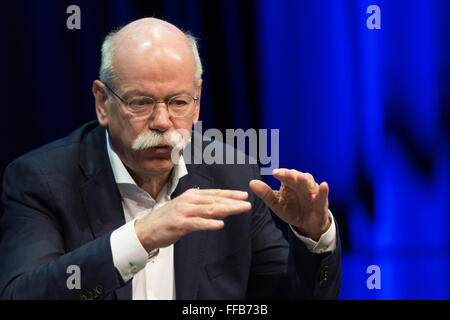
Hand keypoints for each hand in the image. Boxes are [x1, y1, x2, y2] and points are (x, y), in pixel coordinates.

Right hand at [135, 188, 250, 250]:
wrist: (147, 229)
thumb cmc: (168, 219)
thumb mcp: (188, 210)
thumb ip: (205, 209)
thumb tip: (225, 209)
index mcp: (192, 196)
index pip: (214, 193)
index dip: (230, 194)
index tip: (244, 195)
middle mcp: (189, 201)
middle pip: (215, 200)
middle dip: (233, 201)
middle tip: (247, 203)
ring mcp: (184, 212)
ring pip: (209, 210)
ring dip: (227, 209)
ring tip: (240, 209)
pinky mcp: (179, 224)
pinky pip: (197, 223)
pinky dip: (209, 224)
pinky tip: (220, 224)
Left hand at [249, 169, 329, 240]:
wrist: (306, 225)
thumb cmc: (291, 210)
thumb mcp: (276, 204)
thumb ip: (265, 193)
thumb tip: (251, 183)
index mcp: (290, 184)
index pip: (286, 175)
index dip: (282, 173)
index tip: (275, 173)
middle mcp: (301, 185)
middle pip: (297, 177)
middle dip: (293, 175)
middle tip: (287, 174)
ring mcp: (312, 193)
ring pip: (309, 184)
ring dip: (305, 180)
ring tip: (301, 178)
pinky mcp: (321, 203)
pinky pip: (322, 196)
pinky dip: (323, 191)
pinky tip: (324, 185)